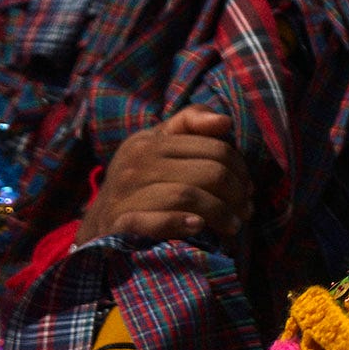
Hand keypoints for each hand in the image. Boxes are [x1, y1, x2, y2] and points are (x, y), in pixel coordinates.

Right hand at [85, 108, 250, 244]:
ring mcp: (125, 194)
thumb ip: (191, 123)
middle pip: (209, 173)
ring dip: (220, 213)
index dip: (240, 170)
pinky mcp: (120, 224)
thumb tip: (225, 122)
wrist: (100, 221)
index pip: (215, 149)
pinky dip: (179, 223)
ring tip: (232, 225)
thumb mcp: (160, 143)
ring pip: (188, 196)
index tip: (248, 188)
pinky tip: (198, 227)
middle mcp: (136, 164)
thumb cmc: (142, 179)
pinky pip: (153, 222)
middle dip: (236, 194)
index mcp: (149, 141)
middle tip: (245, 210)